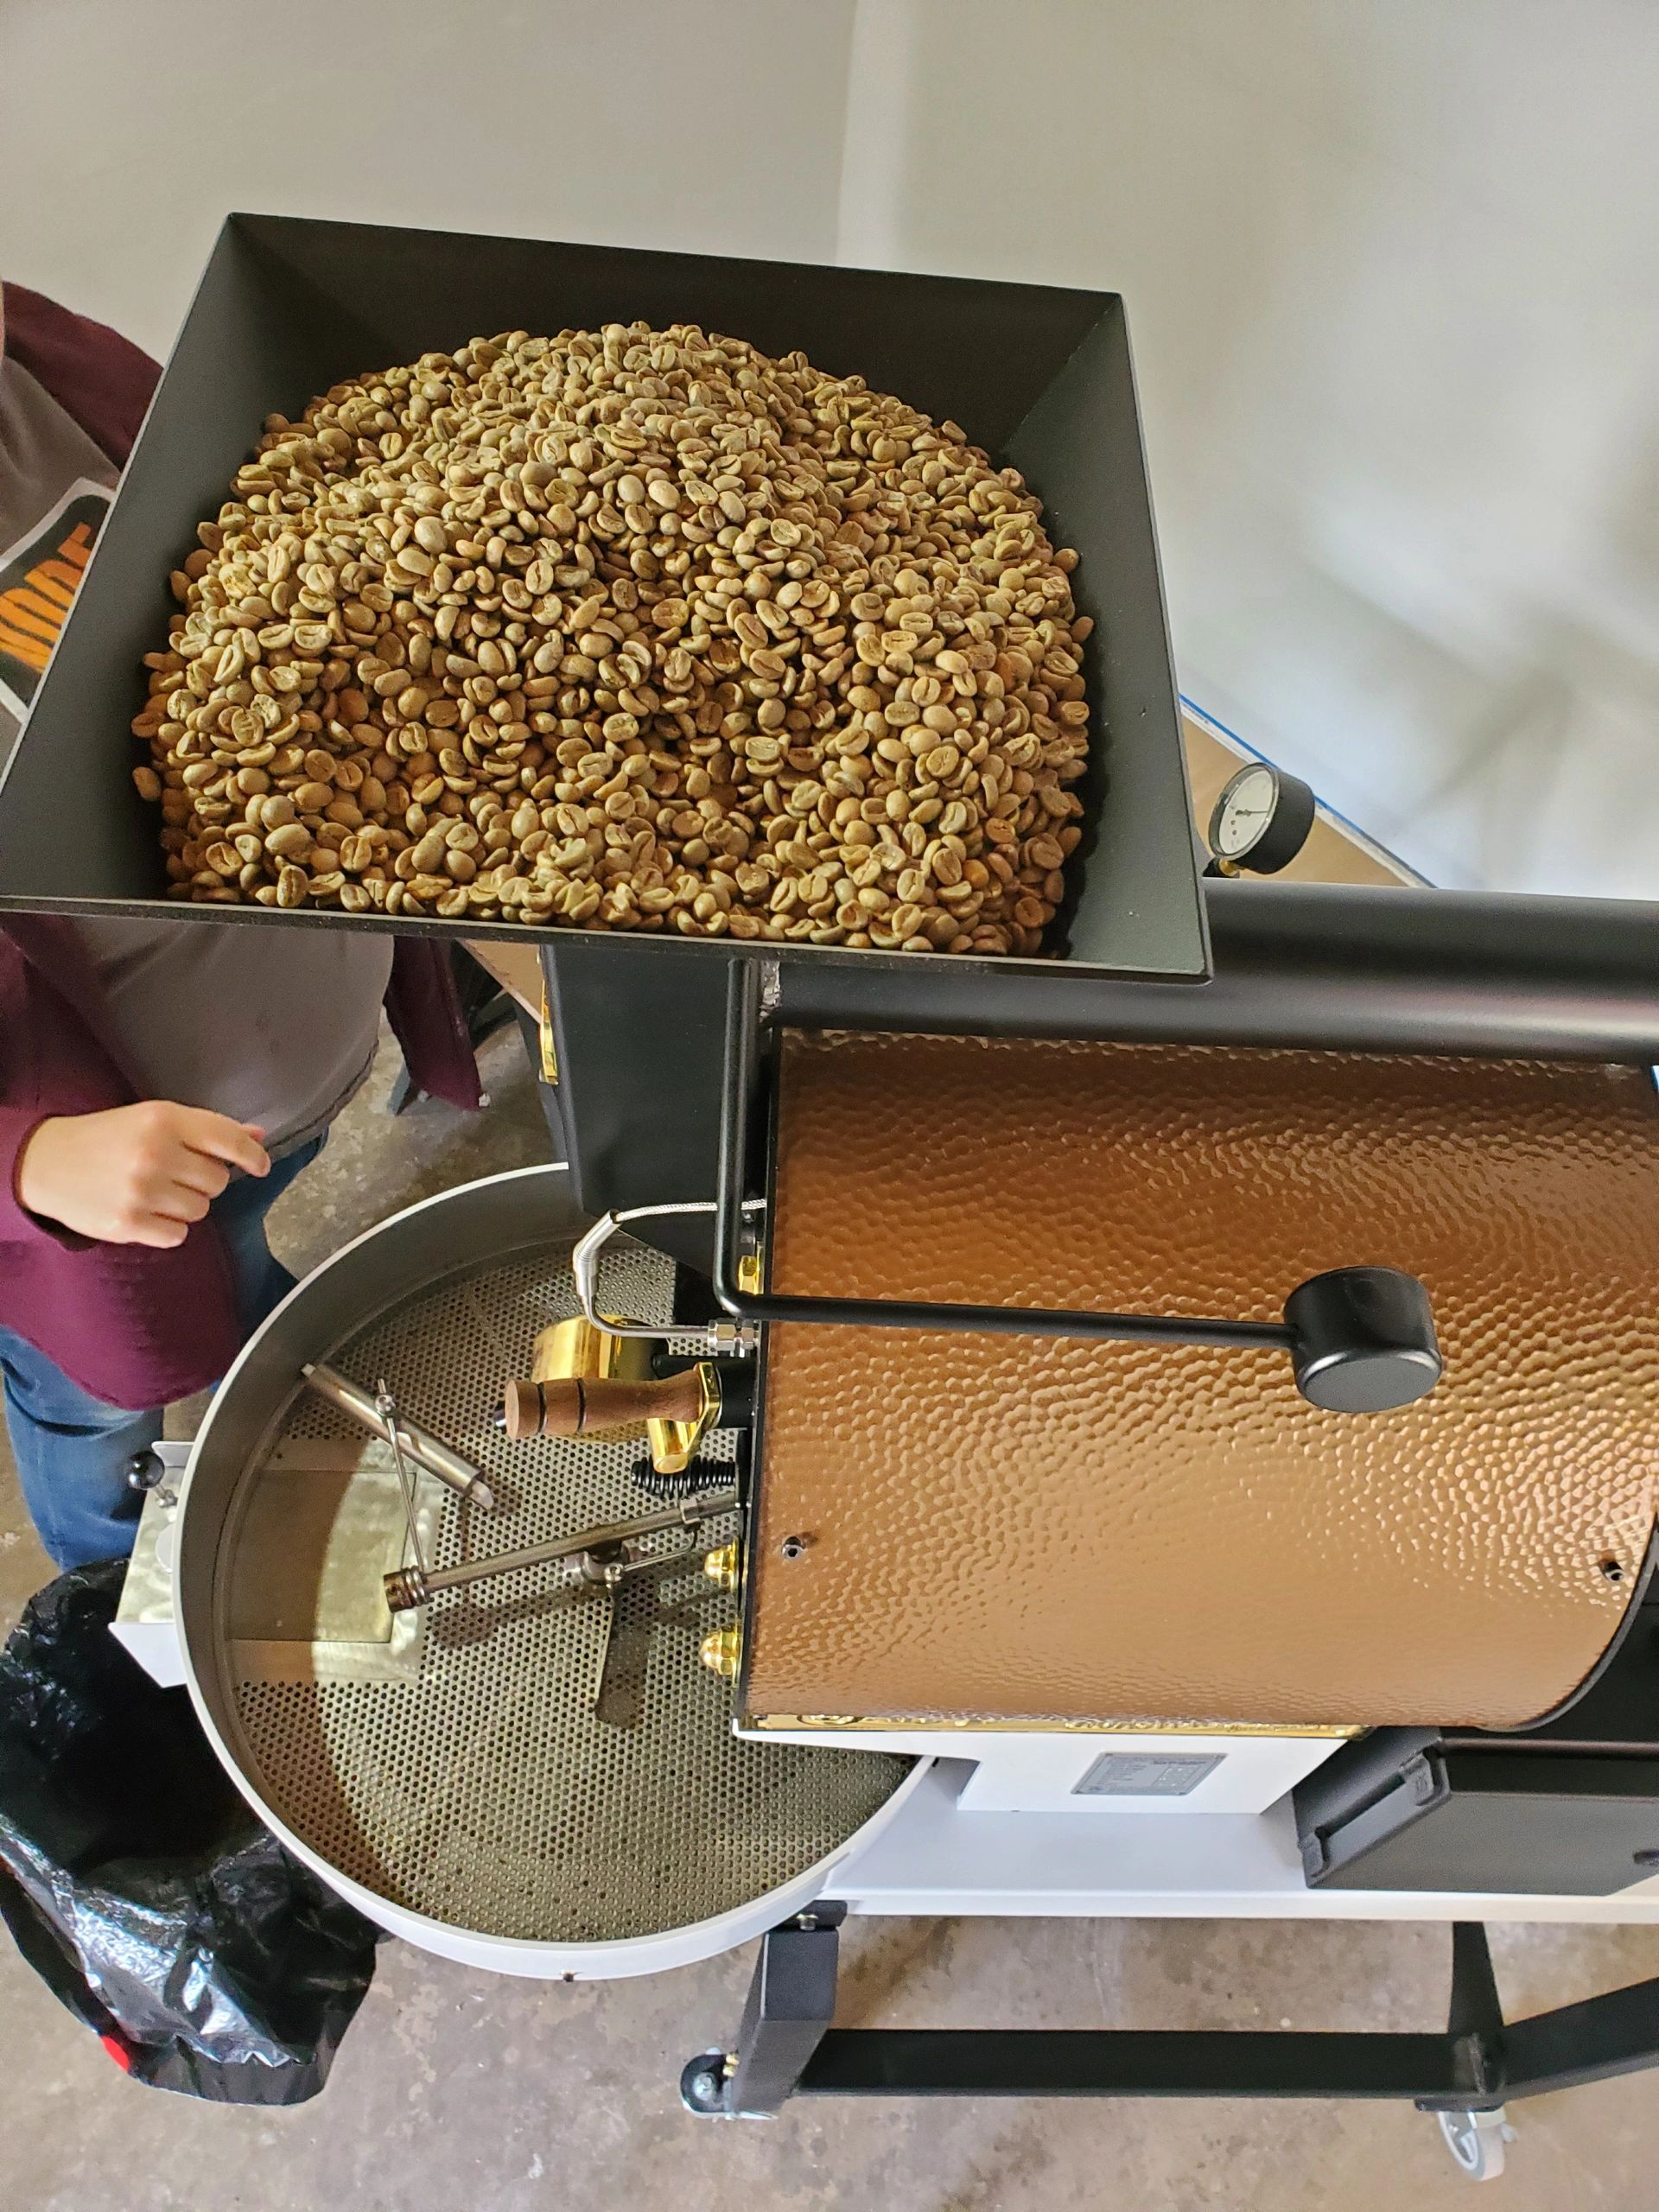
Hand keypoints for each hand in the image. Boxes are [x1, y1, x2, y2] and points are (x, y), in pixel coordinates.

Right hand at [17, 1102, 268, 1248]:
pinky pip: (178, 1235)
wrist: (45, 1163)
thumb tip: (257, 1137)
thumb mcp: (153, 1119)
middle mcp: (155, 1153)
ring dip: (186, 1204)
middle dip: (203, 1179)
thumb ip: (206, 1129)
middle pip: (218, 1181)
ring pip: (201, 1210)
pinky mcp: (128, 1224)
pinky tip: (144, 1210)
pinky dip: (168, 1227)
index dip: (252, 1156)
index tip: (260, 1166)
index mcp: (165, 1119)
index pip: (229, 1140)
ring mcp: (142, 1191)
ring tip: (154, 1190)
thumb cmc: (107, 1138)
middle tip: (173, 1172)